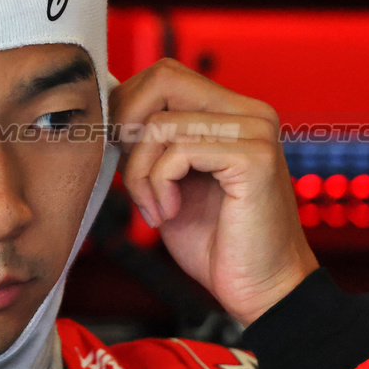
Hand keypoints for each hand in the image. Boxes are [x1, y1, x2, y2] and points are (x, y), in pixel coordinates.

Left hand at [110, 59, 317, 326]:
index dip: (128, 108)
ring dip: (141, 172)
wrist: (262, 292)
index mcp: (232, 113)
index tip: (120, 156)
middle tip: (132, 176)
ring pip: (162, 122)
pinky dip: (158, 185)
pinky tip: (168, 214)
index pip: (164, 75)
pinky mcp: (254, 157)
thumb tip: (107, 111)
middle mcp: (249, 113)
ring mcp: (256, 131)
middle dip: (128, 127)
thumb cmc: (216, 243)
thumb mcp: (170, 182)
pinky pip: (178, 151)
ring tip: (154, 209)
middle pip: (163, 77)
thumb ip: (150, 144)